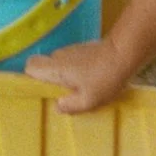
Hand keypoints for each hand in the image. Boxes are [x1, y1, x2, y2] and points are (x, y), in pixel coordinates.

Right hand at [23, 38, 138, 114]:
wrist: (124, 53)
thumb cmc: (104, 78)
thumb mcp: (88, 100)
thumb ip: (70, 105)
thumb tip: (57, 106)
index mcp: (55, 68)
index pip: (30, 66)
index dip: (31, 77)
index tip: (41, 90)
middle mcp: (59, 56)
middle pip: (44, 65)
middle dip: (50, 79)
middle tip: (62, 94)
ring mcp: (71, 50)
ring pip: (59, 63)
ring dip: (65, 75)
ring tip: (80, 89)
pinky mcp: (83, 49)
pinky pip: (71, 61)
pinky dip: (75, 70)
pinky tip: (90, 80)